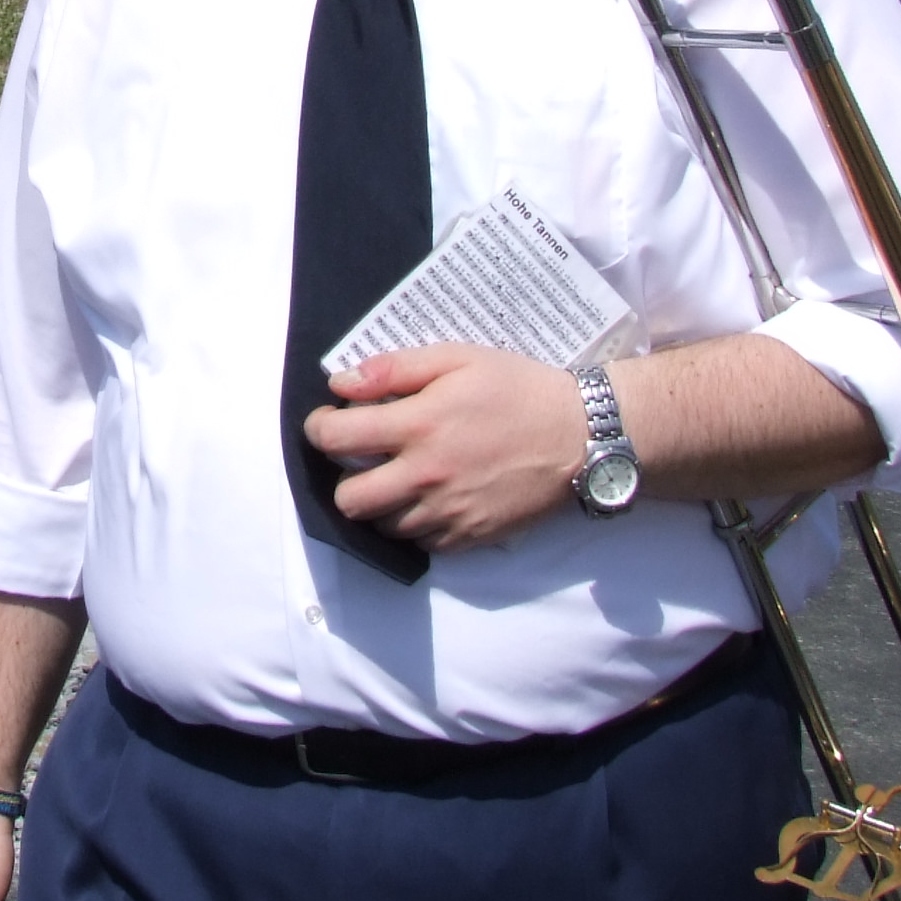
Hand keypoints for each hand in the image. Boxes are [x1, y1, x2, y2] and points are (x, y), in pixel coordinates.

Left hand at [307, 343, 584, 551]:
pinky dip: (416, 523)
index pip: (337, 440)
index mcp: (419, 425)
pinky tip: (431, 497)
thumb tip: (341, 384)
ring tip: (399, 477)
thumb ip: (395, 369)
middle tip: (363, 459)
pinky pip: (421, 543)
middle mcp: (425, 476)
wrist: (580, 435)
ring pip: (382, 526)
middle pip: (350, 500)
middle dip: (344, 479)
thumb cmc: (518, 389)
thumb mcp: (458, 358)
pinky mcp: (469, 538)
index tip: (328, 423)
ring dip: (380, 503)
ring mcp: (447, 513)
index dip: (319, 430)